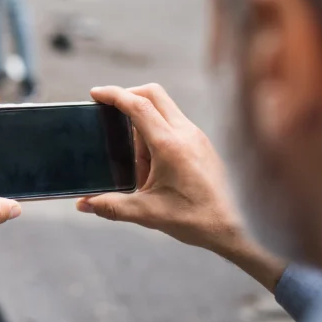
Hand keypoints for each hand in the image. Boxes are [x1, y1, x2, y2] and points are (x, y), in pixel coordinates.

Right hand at [77, 85, 286, 291]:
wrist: (239, 228)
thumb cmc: (197, 220)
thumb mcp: (148, 214)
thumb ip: (111, 206)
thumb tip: (83, 204)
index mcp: (170, 145)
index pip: (138, 105)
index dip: (114, 95)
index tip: (95, 93)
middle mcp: (186, 133)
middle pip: (153, 94)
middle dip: (128, 95)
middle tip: (110, 112)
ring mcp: (197, 136)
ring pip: (165, 108)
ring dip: (143, 120)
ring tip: (136, 160)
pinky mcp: (203, 143)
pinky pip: (175, 123)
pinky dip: (158, 131)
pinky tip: (154, 164)